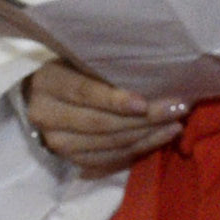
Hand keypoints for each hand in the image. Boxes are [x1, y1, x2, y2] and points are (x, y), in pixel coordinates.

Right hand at [22, 60, 180, 174]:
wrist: (42, 99)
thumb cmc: (71, 70)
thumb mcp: (80, 60)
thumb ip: (104, 67)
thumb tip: (153, 71)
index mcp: (48, 83)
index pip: (83, 93)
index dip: (114, 100)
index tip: (144, 103)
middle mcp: (47, 116)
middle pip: (100, 123)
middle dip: (143, 119)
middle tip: (176, 109)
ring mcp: (58, 143)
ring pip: (109, 144)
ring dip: (147, 135)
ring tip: (176, 123)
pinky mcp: (73, 160)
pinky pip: (111, 159)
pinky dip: (140, 149)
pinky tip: (162, 137)